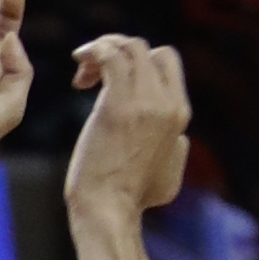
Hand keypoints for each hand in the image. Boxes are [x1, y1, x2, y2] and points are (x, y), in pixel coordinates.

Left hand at [65, 37, 192, 217]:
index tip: (109, 81)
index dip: (138, 61)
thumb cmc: (133, 200)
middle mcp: (166, 102)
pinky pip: (109, 56)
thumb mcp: (170, 171)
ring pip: (129, 47)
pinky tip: (79, 65)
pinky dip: (94, 51)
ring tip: (81, 73)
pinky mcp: (117, 106)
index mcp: (178, 112)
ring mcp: (144, 102)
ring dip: (102, 49)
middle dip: (118, 51)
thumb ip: (176, 148)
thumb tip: (179, 140)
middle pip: (149, 49)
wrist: (110, 212)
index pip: (166, 62)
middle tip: (91, 74)